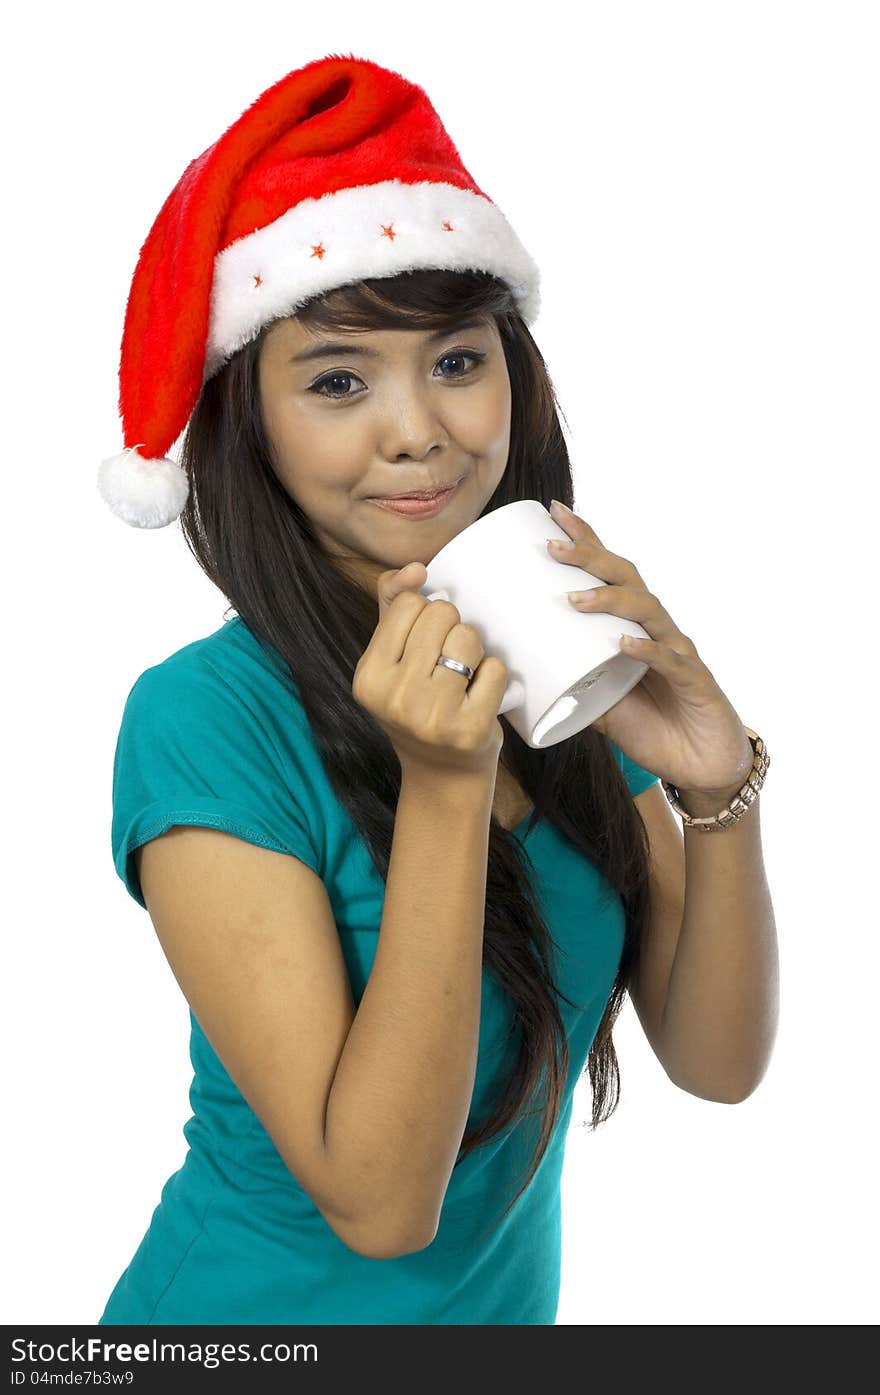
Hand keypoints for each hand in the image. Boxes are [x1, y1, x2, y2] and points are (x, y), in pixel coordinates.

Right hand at [352, 561, 507, 779]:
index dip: (425, 615)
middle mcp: (395, 698)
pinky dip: (495, 675)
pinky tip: (479, 694)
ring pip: (469, 637)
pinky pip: (496, 668)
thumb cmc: (418, 704)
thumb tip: (415, 567)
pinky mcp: (469, 730)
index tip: (425, 644)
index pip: (410, 604)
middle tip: (447, 662)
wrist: (442, 772)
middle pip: (442, 614)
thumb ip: (393, 603)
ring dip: (474, 650)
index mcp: (369, 676)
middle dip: (451, 629)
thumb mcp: (391, 657)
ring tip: (464, 675)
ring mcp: (432, 717)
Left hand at [546, 500, 753, 798]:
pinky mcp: (695, 681)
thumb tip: (522, 683)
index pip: (610, 573)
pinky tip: (624, 643)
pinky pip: (670, 659)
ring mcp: (678, 652)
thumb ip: (572, 690)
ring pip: (647, 609)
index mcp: (635, 627)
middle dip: (590, 556)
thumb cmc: (654, 729)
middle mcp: (658, 629)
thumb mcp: (600, 708)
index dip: (587, 539)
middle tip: (553, 547)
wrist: (702, 767)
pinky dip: (646, 649)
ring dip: (610, 599)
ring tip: (574, 598)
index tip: (553, 512)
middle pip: (627, 578)